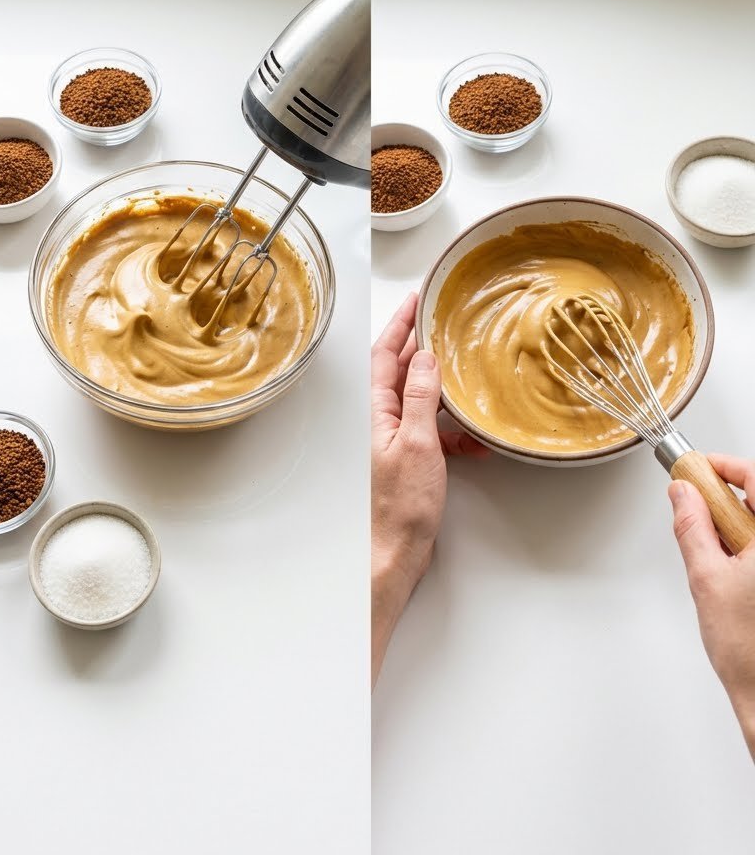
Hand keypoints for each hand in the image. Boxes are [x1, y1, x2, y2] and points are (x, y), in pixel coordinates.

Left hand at [371, 292, 488, 684]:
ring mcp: (396, 440)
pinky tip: (476, 438)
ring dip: (447, 391)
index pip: (387, 353)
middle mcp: (382, 420)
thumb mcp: (417, 444)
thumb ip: (420, 398)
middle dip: (427, 347)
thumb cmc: (399, 508)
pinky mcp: (411, 461)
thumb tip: (426, 356)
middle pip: (403, 370)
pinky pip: (434, 431)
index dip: (402, 322)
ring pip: (423, 400)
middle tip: (450, 324)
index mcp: (376, 410)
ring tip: (472, 378)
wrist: (393, 555)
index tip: (418, 298)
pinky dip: (455, 431)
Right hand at [669, 455, 754, 759]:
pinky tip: (736, 575)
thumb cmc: (750, 652)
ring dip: (740, 529)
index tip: (702, 468)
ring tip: (721, 559)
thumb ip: (693, 527)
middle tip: (702, 513)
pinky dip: (749, 551)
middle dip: (730, 502)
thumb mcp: (706, 578)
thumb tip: (684, 495)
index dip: (727, 466)